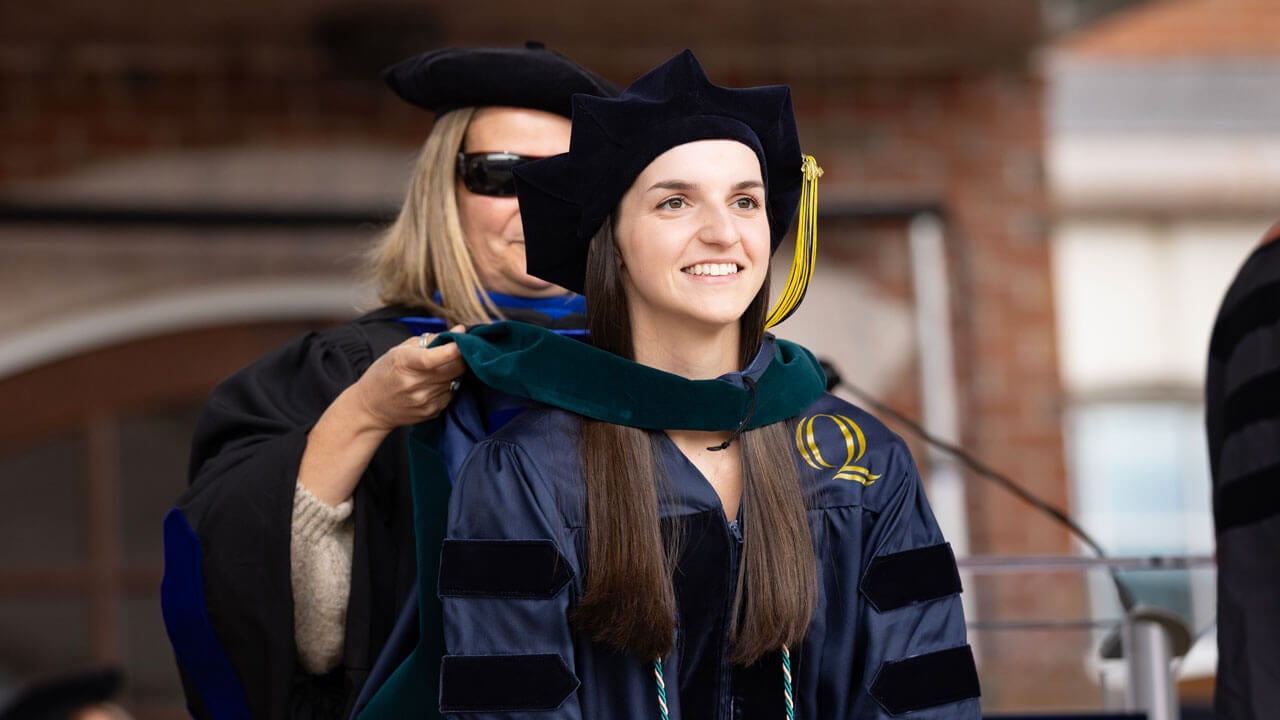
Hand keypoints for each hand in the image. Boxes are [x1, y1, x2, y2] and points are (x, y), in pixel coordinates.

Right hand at [348, 325, 465, 431]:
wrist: (371, 407)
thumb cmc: (385, 373)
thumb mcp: (399, 351)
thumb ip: (430, 340)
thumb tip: (459, 331)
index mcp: (404, 363)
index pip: (433, 358)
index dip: (453, 349)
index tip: (463, 338)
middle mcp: (414, 384)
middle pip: (453, 369)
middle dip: (462, 357)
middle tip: (460, 350)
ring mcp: (424, 400)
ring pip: (456, 381)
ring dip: (456, 372)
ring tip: (443, 368)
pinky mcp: (431, 412)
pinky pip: (451, 394)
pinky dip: (449, 386)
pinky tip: (436, 383)